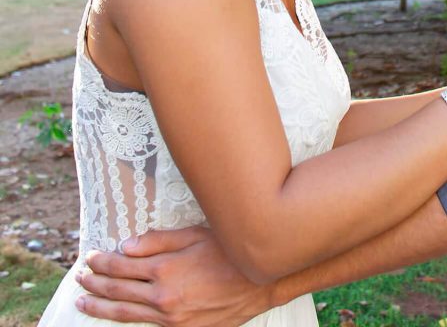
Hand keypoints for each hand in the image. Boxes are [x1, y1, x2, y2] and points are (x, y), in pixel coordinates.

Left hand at [75, 227, 273, 325]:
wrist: (259, 284)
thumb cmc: (228, 251)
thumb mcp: (194, 235)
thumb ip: (158, 240)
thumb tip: (126, 246)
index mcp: (165, 270)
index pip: (122, 266)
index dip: (102, 262)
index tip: (89, 257)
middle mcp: (163, 297)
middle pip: (118, 292)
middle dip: (95, 284)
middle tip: (79, 278)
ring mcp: (171, 318)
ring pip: (126, 315)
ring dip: (102, 308)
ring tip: (83, 302)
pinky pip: (146, 325)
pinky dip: (126, 320)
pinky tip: (117, 317)